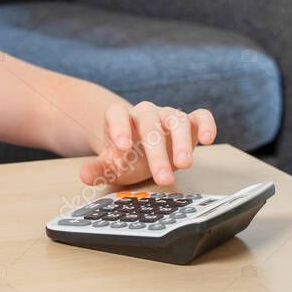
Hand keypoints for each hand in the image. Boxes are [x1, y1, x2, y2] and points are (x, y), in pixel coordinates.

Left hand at [79, 101, 216, 187]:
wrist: (143, 149)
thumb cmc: (127, 156)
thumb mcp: (111, 165)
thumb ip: (98, 169)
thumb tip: (84, 175)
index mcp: (120, 118)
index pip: (116, 114)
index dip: (119, 127)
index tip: (122, 147)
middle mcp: (145, 113)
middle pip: (149, 123)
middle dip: (156, 152)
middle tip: (162, 177)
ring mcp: (168, 116)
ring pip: (176, 120)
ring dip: (182, 142)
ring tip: (184, 165)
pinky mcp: (190, 122)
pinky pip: (201, 116)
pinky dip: (206, 124)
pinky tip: (207, 140)